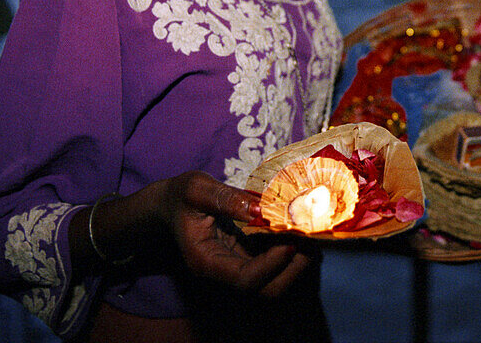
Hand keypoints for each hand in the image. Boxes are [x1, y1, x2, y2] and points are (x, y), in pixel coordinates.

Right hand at [161, 171, 314, 297]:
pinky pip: (273, 265)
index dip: (271, 264)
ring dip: (297, 261)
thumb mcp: (196, 189)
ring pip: (273, 281)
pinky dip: (290, 251)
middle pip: (265, 290)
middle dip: (292, 269)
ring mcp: (236, 268)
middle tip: (310, 239)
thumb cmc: (180, 197)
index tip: (290, 240)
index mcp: (206, 262)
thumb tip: (260, 209)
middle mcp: (222, 273)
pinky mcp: (246, 259)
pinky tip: (300, 229)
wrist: (170, 206)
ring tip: (310, 232)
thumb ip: (226, 198)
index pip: (244, 279)